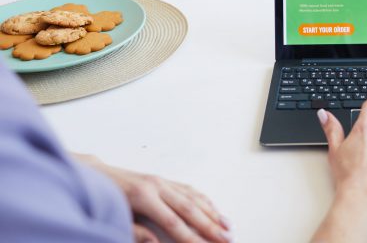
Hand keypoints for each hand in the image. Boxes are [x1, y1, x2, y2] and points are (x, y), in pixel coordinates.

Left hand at [75, 155, 230, 242]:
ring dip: (213, 214)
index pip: (173, 223)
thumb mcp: (114, 218)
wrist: (94, 174)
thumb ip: (136, 232)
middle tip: (227, 239)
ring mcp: (162, 181)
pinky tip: (214, 210)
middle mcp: (157, 186)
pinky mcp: (163, 180)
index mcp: (143, 197)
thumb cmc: (102, 198)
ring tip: (228, 228)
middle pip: (190, 210)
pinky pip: (189, 190)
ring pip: (194, 198)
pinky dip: (205, 201)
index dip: (191, 237)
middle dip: (210, 226)